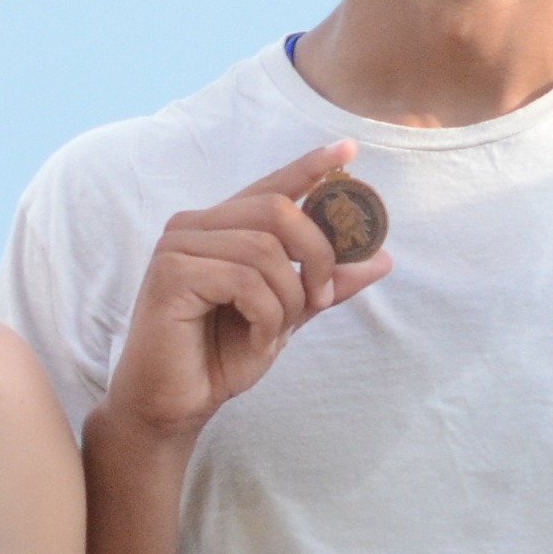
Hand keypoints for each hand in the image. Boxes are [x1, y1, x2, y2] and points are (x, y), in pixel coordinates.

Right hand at [96, 142, 390, 444]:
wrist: (174, 404)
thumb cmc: (220, 355)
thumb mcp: (287, 315)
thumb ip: (326, 285)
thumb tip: (383, 259)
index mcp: (221, 226)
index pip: (272, 185)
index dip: (311, 166)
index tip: (350, 150)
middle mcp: (195, 224)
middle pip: (279, 211)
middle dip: (316, 256)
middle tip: (319, 299)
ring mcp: (177, 246)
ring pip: (265, 250)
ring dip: (287, 299)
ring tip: (273, 331)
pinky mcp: (170, 274)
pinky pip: (244, 280)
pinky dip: (264, 315)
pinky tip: (254, 339)